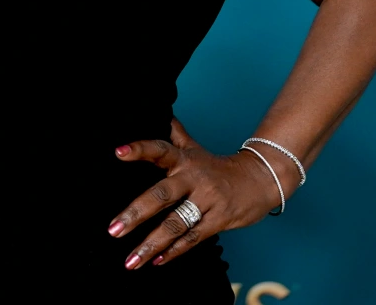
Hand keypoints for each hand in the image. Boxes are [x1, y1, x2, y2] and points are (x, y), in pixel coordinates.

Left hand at [107, 118, 291, 268]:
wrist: (262, 178)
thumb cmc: (220, 167)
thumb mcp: (196, 148)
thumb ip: (177, 134)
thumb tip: (163, 114)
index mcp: (184, 159)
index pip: (159, 150)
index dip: (139, 150)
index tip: (118, 153)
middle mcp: (193, 178)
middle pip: (162, 195)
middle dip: (136, 213)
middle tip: (113, 229)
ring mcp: (207, 200)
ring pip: (176, 223)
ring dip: (152, 243)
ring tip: (131, 260)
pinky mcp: (219, 219)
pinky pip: (193, 238)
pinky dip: (174, 251)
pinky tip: (156, 261)